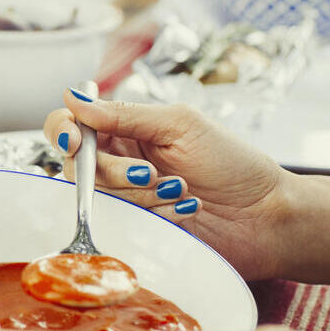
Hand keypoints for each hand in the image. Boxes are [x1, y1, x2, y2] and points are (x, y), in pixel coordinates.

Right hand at [46, 95, 290, 279]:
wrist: (265, 215)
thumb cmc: (232, 163)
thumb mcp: (180, 125)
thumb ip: (125, 113)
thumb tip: (74, 98)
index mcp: (126, 130)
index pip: (71, 125)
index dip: (64, 130)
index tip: (74, 139)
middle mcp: (118, 164)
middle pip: (76, 166)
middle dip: (113, 170)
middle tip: (151, 173)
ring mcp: (126, 201)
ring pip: (99, 197)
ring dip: (143, 193)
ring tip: (182, 190)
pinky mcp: (137, 232)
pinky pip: (123, 224)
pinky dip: (157, 214)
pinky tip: (186, 210)